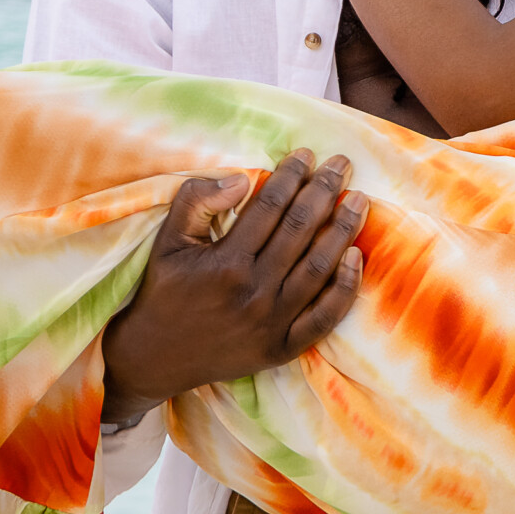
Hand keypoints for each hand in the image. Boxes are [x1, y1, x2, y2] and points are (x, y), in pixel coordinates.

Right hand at [100, 149, 367, 422]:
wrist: (155, 358)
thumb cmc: (164, 292)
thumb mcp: (168, 241)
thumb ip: (197, 201)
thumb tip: (241, 179)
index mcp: (226, 262)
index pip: (270, 208)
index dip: (291, 176)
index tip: (306, 155)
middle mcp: (254, 291)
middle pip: (300, 231)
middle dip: (324, 191)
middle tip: (341, 165)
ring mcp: (272, 323)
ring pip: (319, 268)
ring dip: (343, 230)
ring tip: (359, 200)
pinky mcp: (283, 348)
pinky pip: (325, 317)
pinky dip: (346, 288)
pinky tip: (356, 256)